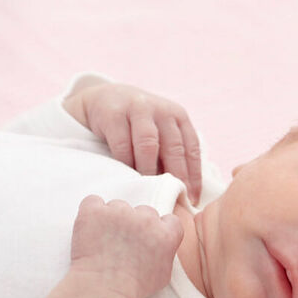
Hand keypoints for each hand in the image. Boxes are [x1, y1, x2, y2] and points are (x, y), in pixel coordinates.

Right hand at [64, 83, 202, 202]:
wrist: (103, 98)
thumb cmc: (138, 124)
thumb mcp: (160, 131)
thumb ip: (172, 152)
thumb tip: (187, 191)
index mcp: (178, 116)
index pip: (192, 148)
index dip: (194, 175)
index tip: (194, 198)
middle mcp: (162, 110)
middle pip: (173, 147)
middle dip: (176, 175)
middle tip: (175, 198)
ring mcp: (137, 109)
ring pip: (148, 144)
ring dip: (150, 170)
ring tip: (151, 189)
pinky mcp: (113, 114)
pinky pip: (122, 144)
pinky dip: (126, 162)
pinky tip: (129, 176)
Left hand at [68, 195, 183, 297]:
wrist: (102, 288)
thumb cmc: (133, 287)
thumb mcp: (164, 274)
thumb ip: (167, 253)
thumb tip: (163, 245)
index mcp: (166, 233)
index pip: (168, 219)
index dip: (158, 228)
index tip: (148, 237)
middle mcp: (146, 219)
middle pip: (144, 211)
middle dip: (135, 223)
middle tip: (122, 241)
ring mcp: (120, 212)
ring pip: (118, 206)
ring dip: (112, 218)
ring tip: (104, 239)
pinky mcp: (95, 211)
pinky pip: (93, 202)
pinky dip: (91, 212)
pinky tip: (90, 227)